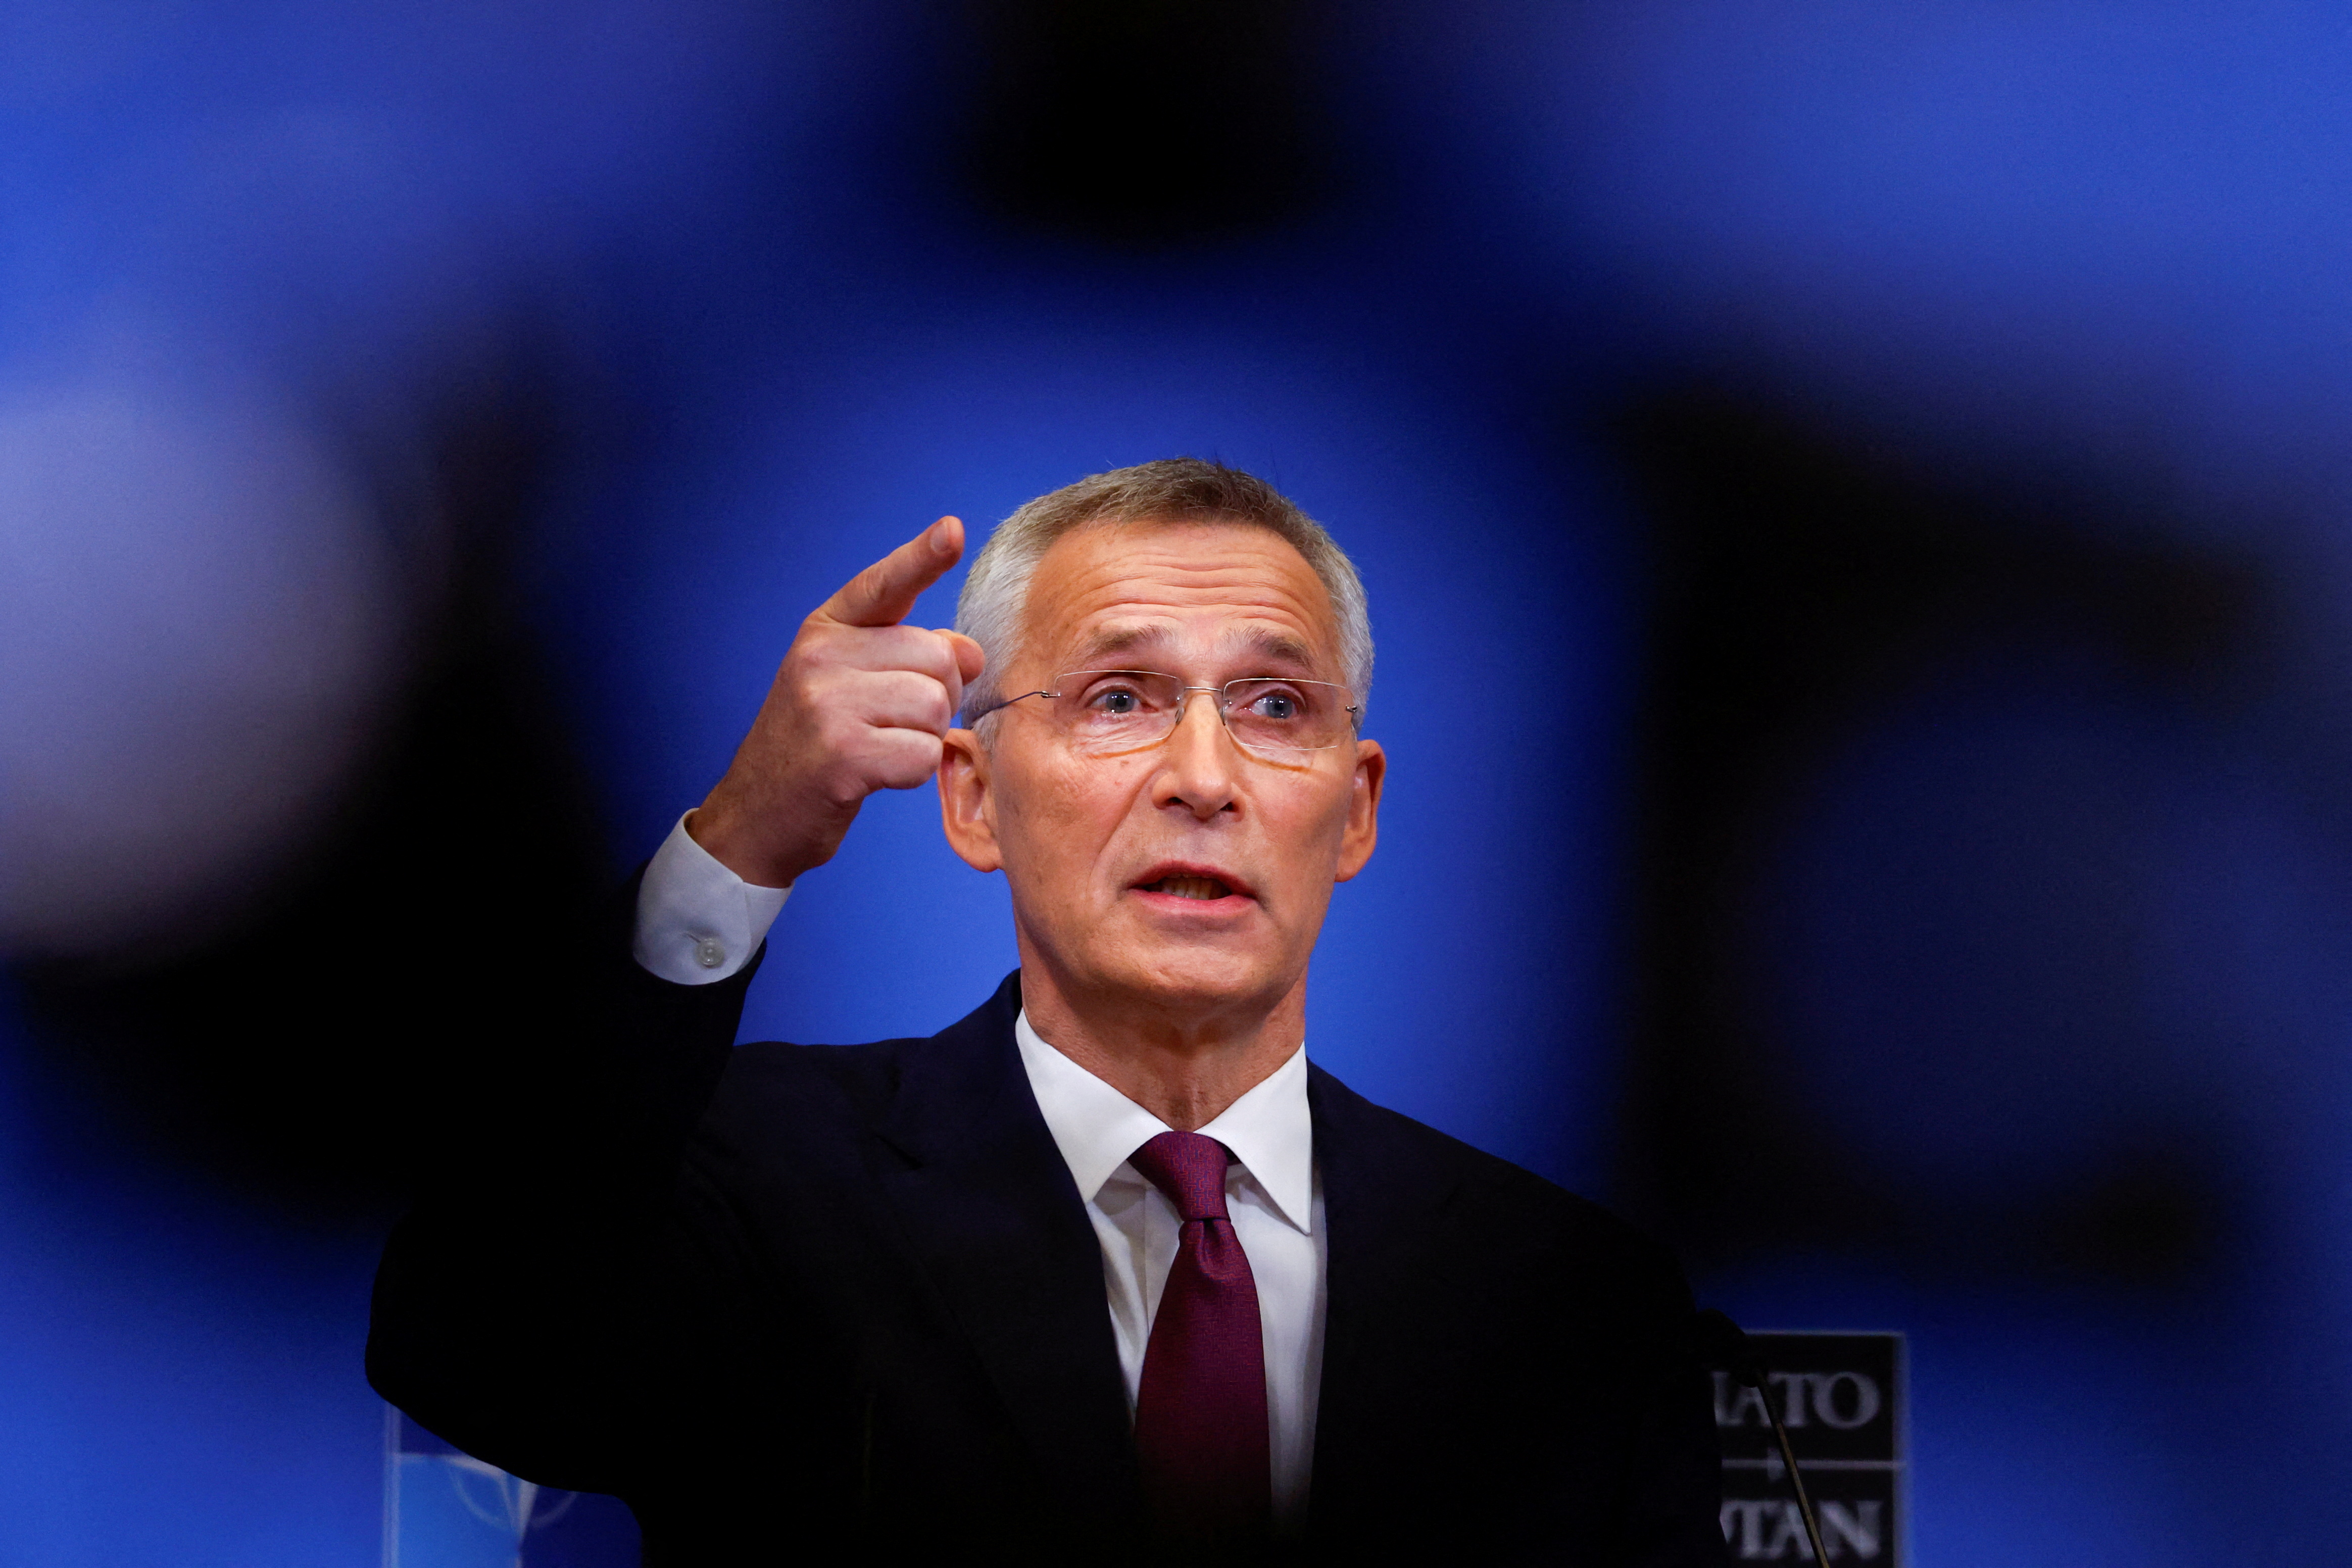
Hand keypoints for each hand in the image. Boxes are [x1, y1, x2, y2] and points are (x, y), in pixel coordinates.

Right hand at [688, 517, 985, 887]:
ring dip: (924, 735)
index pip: (883, 585)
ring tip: (882, 745)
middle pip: (936, 657)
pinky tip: (877, 774)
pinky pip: (922, 753)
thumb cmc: (816, 744)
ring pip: (934, 705)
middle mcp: (820, 657)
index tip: (952, 530)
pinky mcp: (842, 755)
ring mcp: (827, 704)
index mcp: (825, 630)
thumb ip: (910, 655)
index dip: (922, 557)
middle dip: (937, 694)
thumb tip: (972, 652)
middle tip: (896, 720)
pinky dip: (913, 771)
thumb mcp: (851, 683)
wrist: (758, 814)